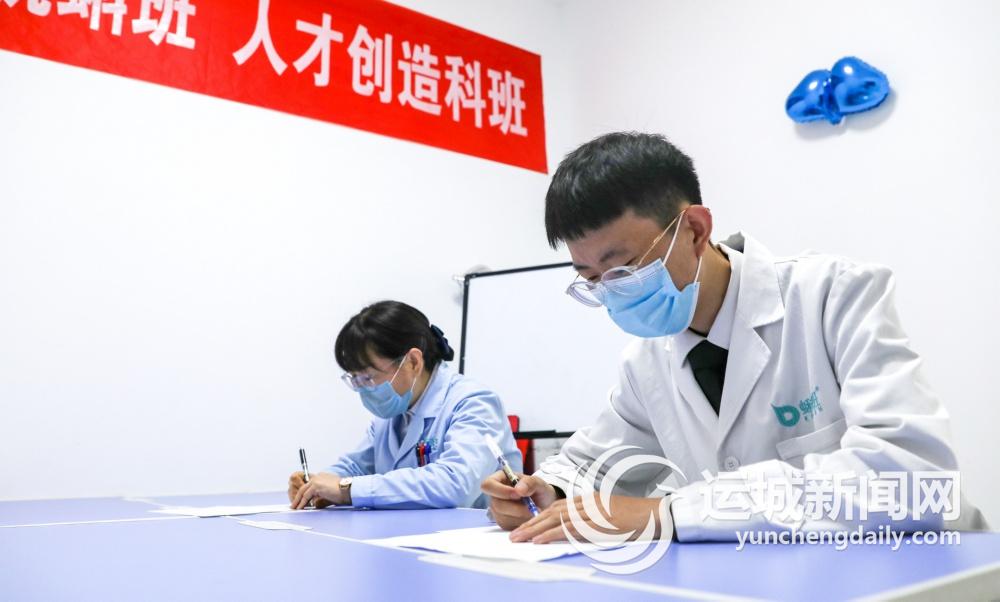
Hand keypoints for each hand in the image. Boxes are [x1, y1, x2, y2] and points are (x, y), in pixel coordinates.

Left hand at [290, 472, 339, 509]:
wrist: (349, 489)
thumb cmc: (343, 492)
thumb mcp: (330, 493)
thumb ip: (321, 495)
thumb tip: (314, 503)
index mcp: (322, 477)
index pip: (309, 485)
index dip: (303, 493)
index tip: (299, 500)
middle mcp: (318, 477)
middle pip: (304, 488)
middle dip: (298, 497)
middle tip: (294, 505)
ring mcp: (316, 481)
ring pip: (303, 492)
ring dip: (298, 501)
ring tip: (295, 508)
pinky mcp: (316, 486)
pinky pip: (306, 496)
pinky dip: (302, 503)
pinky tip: (300, 508)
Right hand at [481, 471, 557, 530]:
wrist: (544, 504)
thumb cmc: (538, 490)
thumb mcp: (538, 482)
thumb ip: (529, 483)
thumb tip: (518, 490)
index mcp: (499, 479)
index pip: (488, 484)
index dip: (500, 491)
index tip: (518, 495)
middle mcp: (495, 495)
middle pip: (496, 505)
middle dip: (516, 508)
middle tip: (532, 509)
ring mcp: (497, 510)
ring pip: (503, 517)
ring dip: (521, 517)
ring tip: (533, 512)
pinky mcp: (503, 522)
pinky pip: (508, 526)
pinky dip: (521, 524)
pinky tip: (529, 518)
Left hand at [510, 494, 668, 543]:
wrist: (656, 515)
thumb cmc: (638, 519)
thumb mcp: (611, 517)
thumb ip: (593, 520)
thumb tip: (576, 531)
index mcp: (590, 500)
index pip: (558, 506)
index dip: (539, 516)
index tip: (526, 526)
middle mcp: (587, 503)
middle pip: (551, 511)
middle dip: (531, 523)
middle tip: (515, 534)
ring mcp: (591, 512)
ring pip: (554, 519)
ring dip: (534, 529)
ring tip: (519, 538)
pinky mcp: (595, 524)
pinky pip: (567, 529)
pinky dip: (550, 534)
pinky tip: (538, 540)